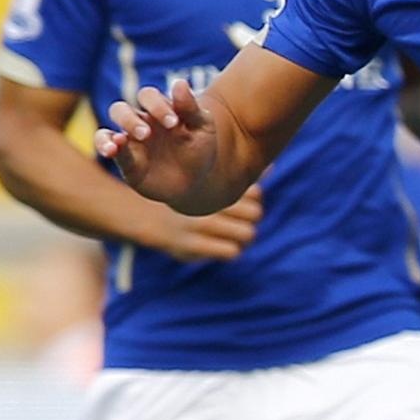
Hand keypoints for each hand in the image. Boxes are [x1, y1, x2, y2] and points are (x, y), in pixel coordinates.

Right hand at [98, 81, 219, 204]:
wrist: (197, 181)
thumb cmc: (199, 149)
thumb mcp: (203, 128)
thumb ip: (191, 107)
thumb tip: (179, 83)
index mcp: (159, 109)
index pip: (148, 96)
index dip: (157, 106)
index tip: (173, 123)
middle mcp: (141, 122)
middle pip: (121, 109)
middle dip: (131, 120)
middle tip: (147, 134)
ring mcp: (130, 141)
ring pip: (109, 128)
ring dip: (118, 131)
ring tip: (129, 140)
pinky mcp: (126, 161)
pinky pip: (108, 147)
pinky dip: (106, 145)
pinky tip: (112, 150)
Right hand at [148, 186, 262, 261]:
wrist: (146, 214)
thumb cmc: (186, 196)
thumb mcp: (208, 180)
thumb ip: (240, 176)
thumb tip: (272, 167)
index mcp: (212, 184)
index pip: (256, 192)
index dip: (253, 198)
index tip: (240, 200)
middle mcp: (208, 203)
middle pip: (256, 213)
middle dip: (252, 217)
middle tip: (239, 218)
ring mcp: (199, 226)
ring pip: (247, 233)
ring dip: (243, 235)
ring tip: (232, 232)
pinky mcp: (191, 246)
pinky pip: (231, 251)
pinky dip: (231, 249)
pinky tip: (221, 243)